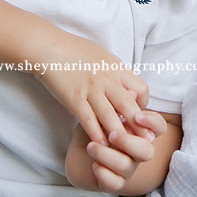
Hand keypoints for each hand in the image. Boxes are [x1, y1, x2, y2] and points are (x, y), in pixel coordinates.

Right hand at [31, 32, 149, 144]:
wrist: (49, 48)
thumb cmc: (76, 50)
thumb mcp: (104, 56)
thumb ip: (116, 71)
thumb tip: (127, 84)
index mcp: (117, 68)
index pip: (141, 88)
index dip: (143, 104)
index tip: (139, 115)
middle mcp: (107, 80)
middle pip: (129, 105)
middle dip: (139, 125)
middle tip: (146, 141)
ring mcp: (91, 89)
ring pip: (109, 115)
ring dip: (118, 133)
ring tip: (125, 149)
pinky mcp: (74, 99)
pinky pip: (87, 119)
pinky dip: (95, 133)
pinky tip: (100, 145)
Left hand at [85, 110, 166, 193]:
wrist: (80, 148)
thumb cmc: (98, 125)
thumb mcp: (107, 110)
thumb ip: (119, 103)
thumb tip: (130, 92)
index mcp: (141, 132)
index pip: (159, 128)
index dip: (152, 123)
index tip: (137, 116)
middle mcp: (137, 151)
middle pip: (147, 151)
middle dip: (130, 142)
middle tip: (112, 134)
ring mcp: (127, 167)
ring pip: (126, 167)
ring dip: (108, 155)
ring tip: (91, 146)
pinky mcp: (113, 181)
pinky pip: (115, 184)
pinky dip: (104, 174)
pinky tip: (94, 165)